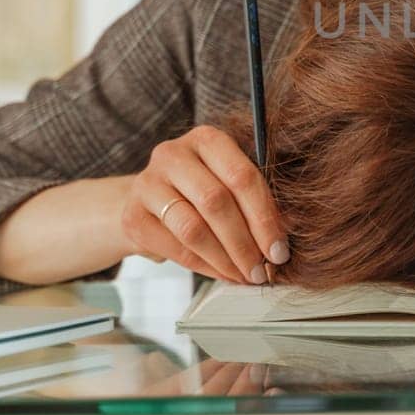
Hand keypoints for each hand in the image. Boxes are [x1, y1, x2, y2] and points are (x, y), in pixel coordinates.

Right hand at [119, 126, 286, 284]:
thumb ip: (254, 202)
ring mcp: (147, 183)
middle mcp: (173, 154)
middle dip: (245, 243)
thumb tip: (282, 241)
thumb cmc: (199, 192)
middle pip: (216, 202)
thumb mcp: (227, 184)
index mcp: (206, 139)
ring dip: (226, 259)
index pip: (241, 176)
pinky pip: (175, 248)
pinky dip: (205, 267)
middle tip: (263, 270)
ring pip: (194, 228)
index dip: (264, 217)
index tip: (279, 250)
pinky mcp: (132, 216)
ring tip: (245, 276)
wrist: (148, 203)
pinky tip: (223, 274)